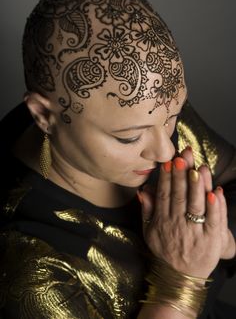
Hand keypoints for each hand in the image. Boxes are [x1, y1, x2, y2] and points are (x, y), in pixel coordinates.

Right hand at [138, 147, 235, 278]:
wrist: (179, 277)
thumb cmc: (165, 250)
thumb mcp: (149, 232)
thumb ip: (147, 210)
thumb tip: (142, 191)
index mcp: (162, 221)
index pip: (164, 194)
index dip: (166, 177)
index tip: (168, 161)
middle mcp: (177, 225)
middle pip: (180, 196)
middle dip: (181, 175)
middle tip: (182, 156)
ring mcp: (195, 232)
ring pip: (196, 206)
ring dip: (197, 186)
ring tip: (197, 168)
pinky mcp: (211, 240)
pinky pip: (214, 222)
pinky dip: (215, 207)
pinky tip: (214, 192)